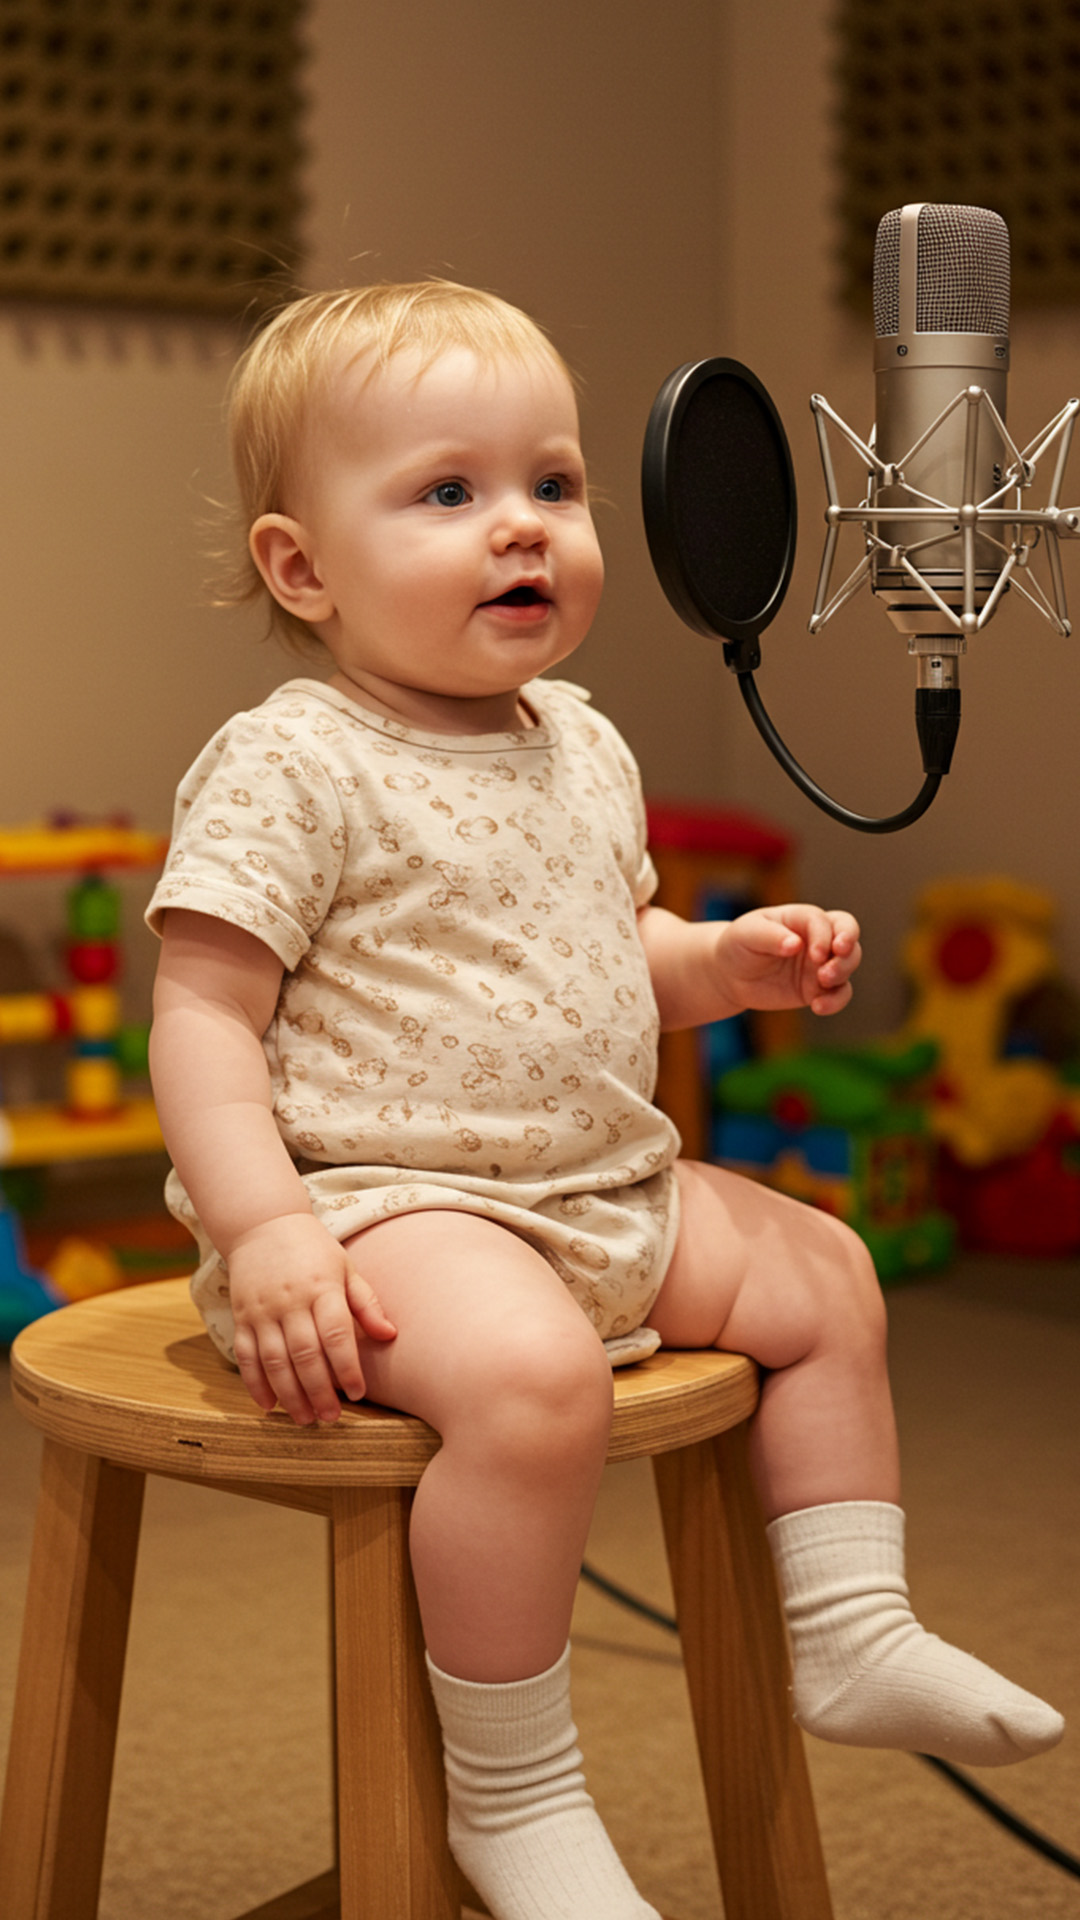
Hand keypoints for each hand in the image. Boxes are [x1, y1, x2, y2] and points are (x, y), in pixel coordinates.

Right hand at [227, 1212, 396, 1425]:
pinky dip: (255, 1383)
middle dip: (318, 1390)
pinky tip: (269, 1406)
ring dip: (289, 1394)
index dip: (346, 1367)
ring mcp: (262, 1310)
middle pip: (305, 1353)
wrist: (262, 1225)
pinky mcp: (241, 1317)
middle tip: (331, 1418)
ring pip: (274, 1360)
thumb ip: (366, 1303)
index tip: (357, 1393)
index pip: (336, 1333)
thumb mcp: (345, 1268)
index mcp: (321, 1287)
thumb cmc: (313, 1249)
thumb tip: (390, 1335)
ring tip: (305, 1419)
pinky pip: (245, 1356)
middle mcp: (290, 1300)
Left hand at [715, 905, 861, 1017]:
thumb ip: (771, 936)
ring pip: (849, 964)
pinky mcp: (817, 988)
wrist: (730, 975)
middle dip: (847, 953)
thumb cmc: (739, 945)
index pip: (827, 922)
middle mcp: (817, 938)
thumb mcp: (747, 934)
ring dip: (842, 974)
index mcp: (802, 918)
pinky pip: (839, 994)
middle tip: (826, 972)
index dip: (825, 938)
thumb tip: (795, 945)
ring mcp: (820, 964)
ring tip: (822, 984)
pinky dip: (836, 1001)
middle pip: (849, 937)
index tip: (815, 955)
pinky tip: (818, 1007)